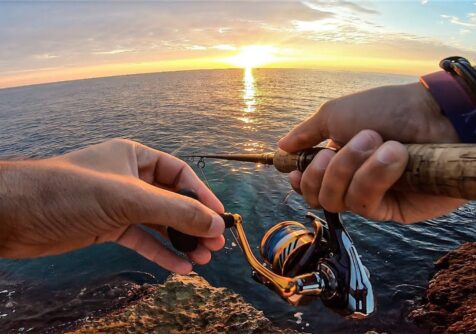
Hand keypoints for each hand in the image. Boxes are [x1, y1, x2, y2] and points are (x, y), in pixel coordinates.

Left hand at [0, 139, 224, 273]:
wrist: (14, 215)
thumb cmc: (69, 192)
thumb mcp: (129, 199)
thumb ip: (175, 211)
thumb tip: (214, 224)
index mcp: (134, 157)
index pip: (179, 173)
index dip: (201, 194)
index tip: (220, 216)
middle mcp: (129, 178)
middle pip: (171, 199)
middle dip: (193, 222)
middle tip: (215, 243)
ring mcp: (117, 204)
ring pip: (158, 222)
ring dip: (180, 240)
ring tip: (202, 258)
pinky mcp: (106, 227)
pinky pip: (140, 239)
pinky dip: (159, 252)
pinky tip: (178, 266)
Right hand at [279, 82, 466, 222]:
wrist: (434, 115)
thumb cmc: (386, 108)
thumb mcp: (336, 113)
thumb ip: (306, 133)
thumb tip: (280, 146)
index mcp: (337, 159)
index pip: (309, 183)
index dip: (300, 180)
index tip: (295, 171)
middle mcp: (352, 180)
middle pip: (317, 197)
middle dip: (326, 170)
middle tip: (339, 147)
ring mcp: (373, 196)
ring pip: (338, 201)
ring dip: (352, 168)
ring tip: (378, 142)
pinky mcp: (393, 210)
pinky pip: (365, 204)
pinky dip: (374, 177)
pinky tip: (394, 157)